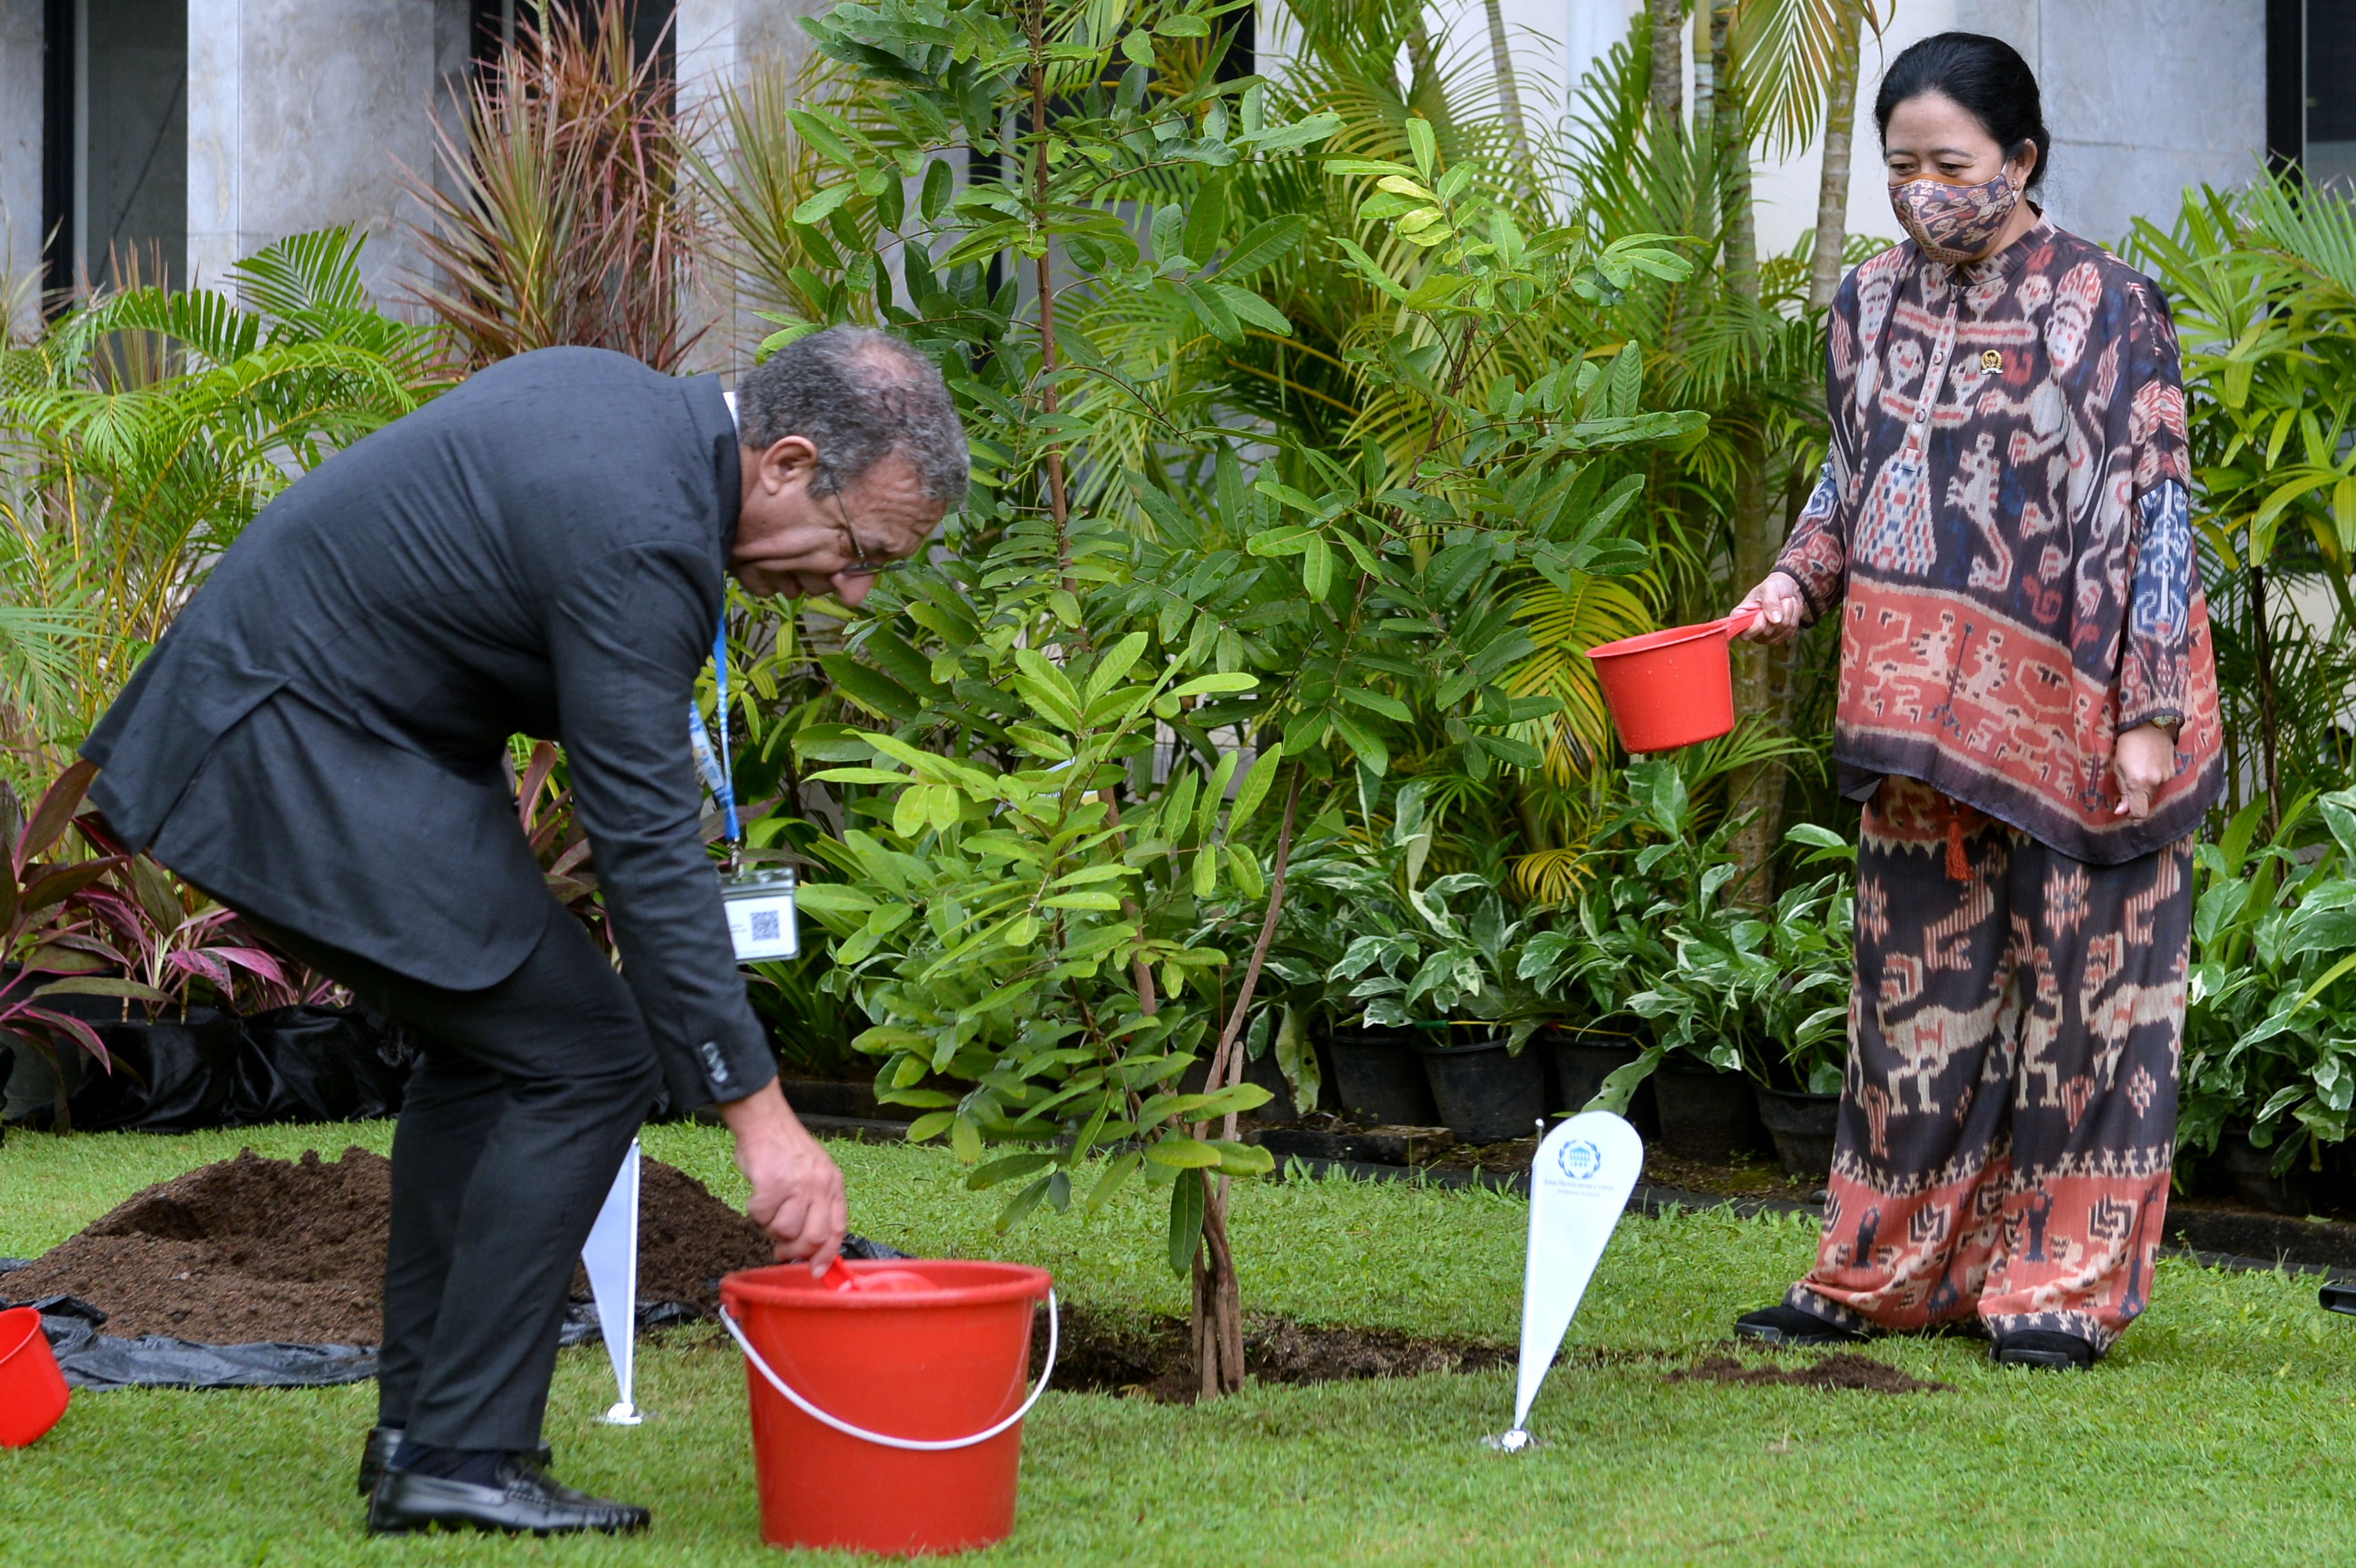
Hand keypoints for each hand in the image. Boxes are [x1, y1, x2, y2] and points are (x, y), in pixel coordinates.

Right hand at [716, 1081, 846, 1274]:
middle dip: (795, 1250)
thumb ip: (817, 1205)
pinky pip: (762, 1216)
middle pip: (813, 1237)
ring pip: (785, 1230)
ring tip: (768, 1210)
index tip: (816, 1271)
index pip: (837, 1228)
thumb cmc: (786, 1151)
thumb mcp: (814, 1173)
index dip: (827, 1255)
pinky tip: (757, 1197)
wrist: (765, 1121)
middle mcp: (820, 1185)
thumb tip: (811, 1246)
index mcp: (833, 1184)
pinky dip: (755, 1213)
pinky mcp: (773, 1184)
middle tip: (781, 1250)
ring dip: (771, 1227)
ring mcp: (798, 1185)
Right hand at [1732, 570, 1807, 645]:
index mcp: (1741, 617)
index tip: (1763, 613)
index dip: (1756, 626)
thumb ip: (1770, 602)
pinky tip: (1789, 610)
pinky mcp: (1778, 638)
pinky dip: (1793, 617)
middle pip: (1766, 633)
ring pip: (1780, 631)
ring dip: (1788, 613)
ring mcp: (1764, 636)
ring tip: (1786, 602)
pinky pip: (1789, 632)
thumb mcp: (1769, 587)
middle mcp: (1750, 630)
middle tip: (1781, 599)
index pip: (1743, 634)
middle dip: (1779, 613)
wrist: (1788, 589)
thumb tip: (1775, 620)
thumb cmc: (1774, 586)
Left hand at [2112, 723, 2178, 819]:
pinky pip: (2161, 782)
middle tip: (2127, 780)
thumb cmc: (2128, 743)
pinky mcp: (2173, 770)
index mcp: (2139, 783)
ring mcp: (2167, 777)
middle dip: (2135, 797)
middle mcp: (2156, 782)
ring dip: (2144, 787)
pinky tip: (2148, 764)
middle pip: (2145, 801)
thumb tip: (2121, 811)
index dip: (2131, 814)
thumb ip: (2123, 791)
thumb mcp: (2118, 767)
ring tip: (2137, 768)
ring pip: (2153, 791)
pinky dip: (2153, 778)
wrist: (2151, 724)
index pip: (2140, 812)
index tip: (2124, 808)